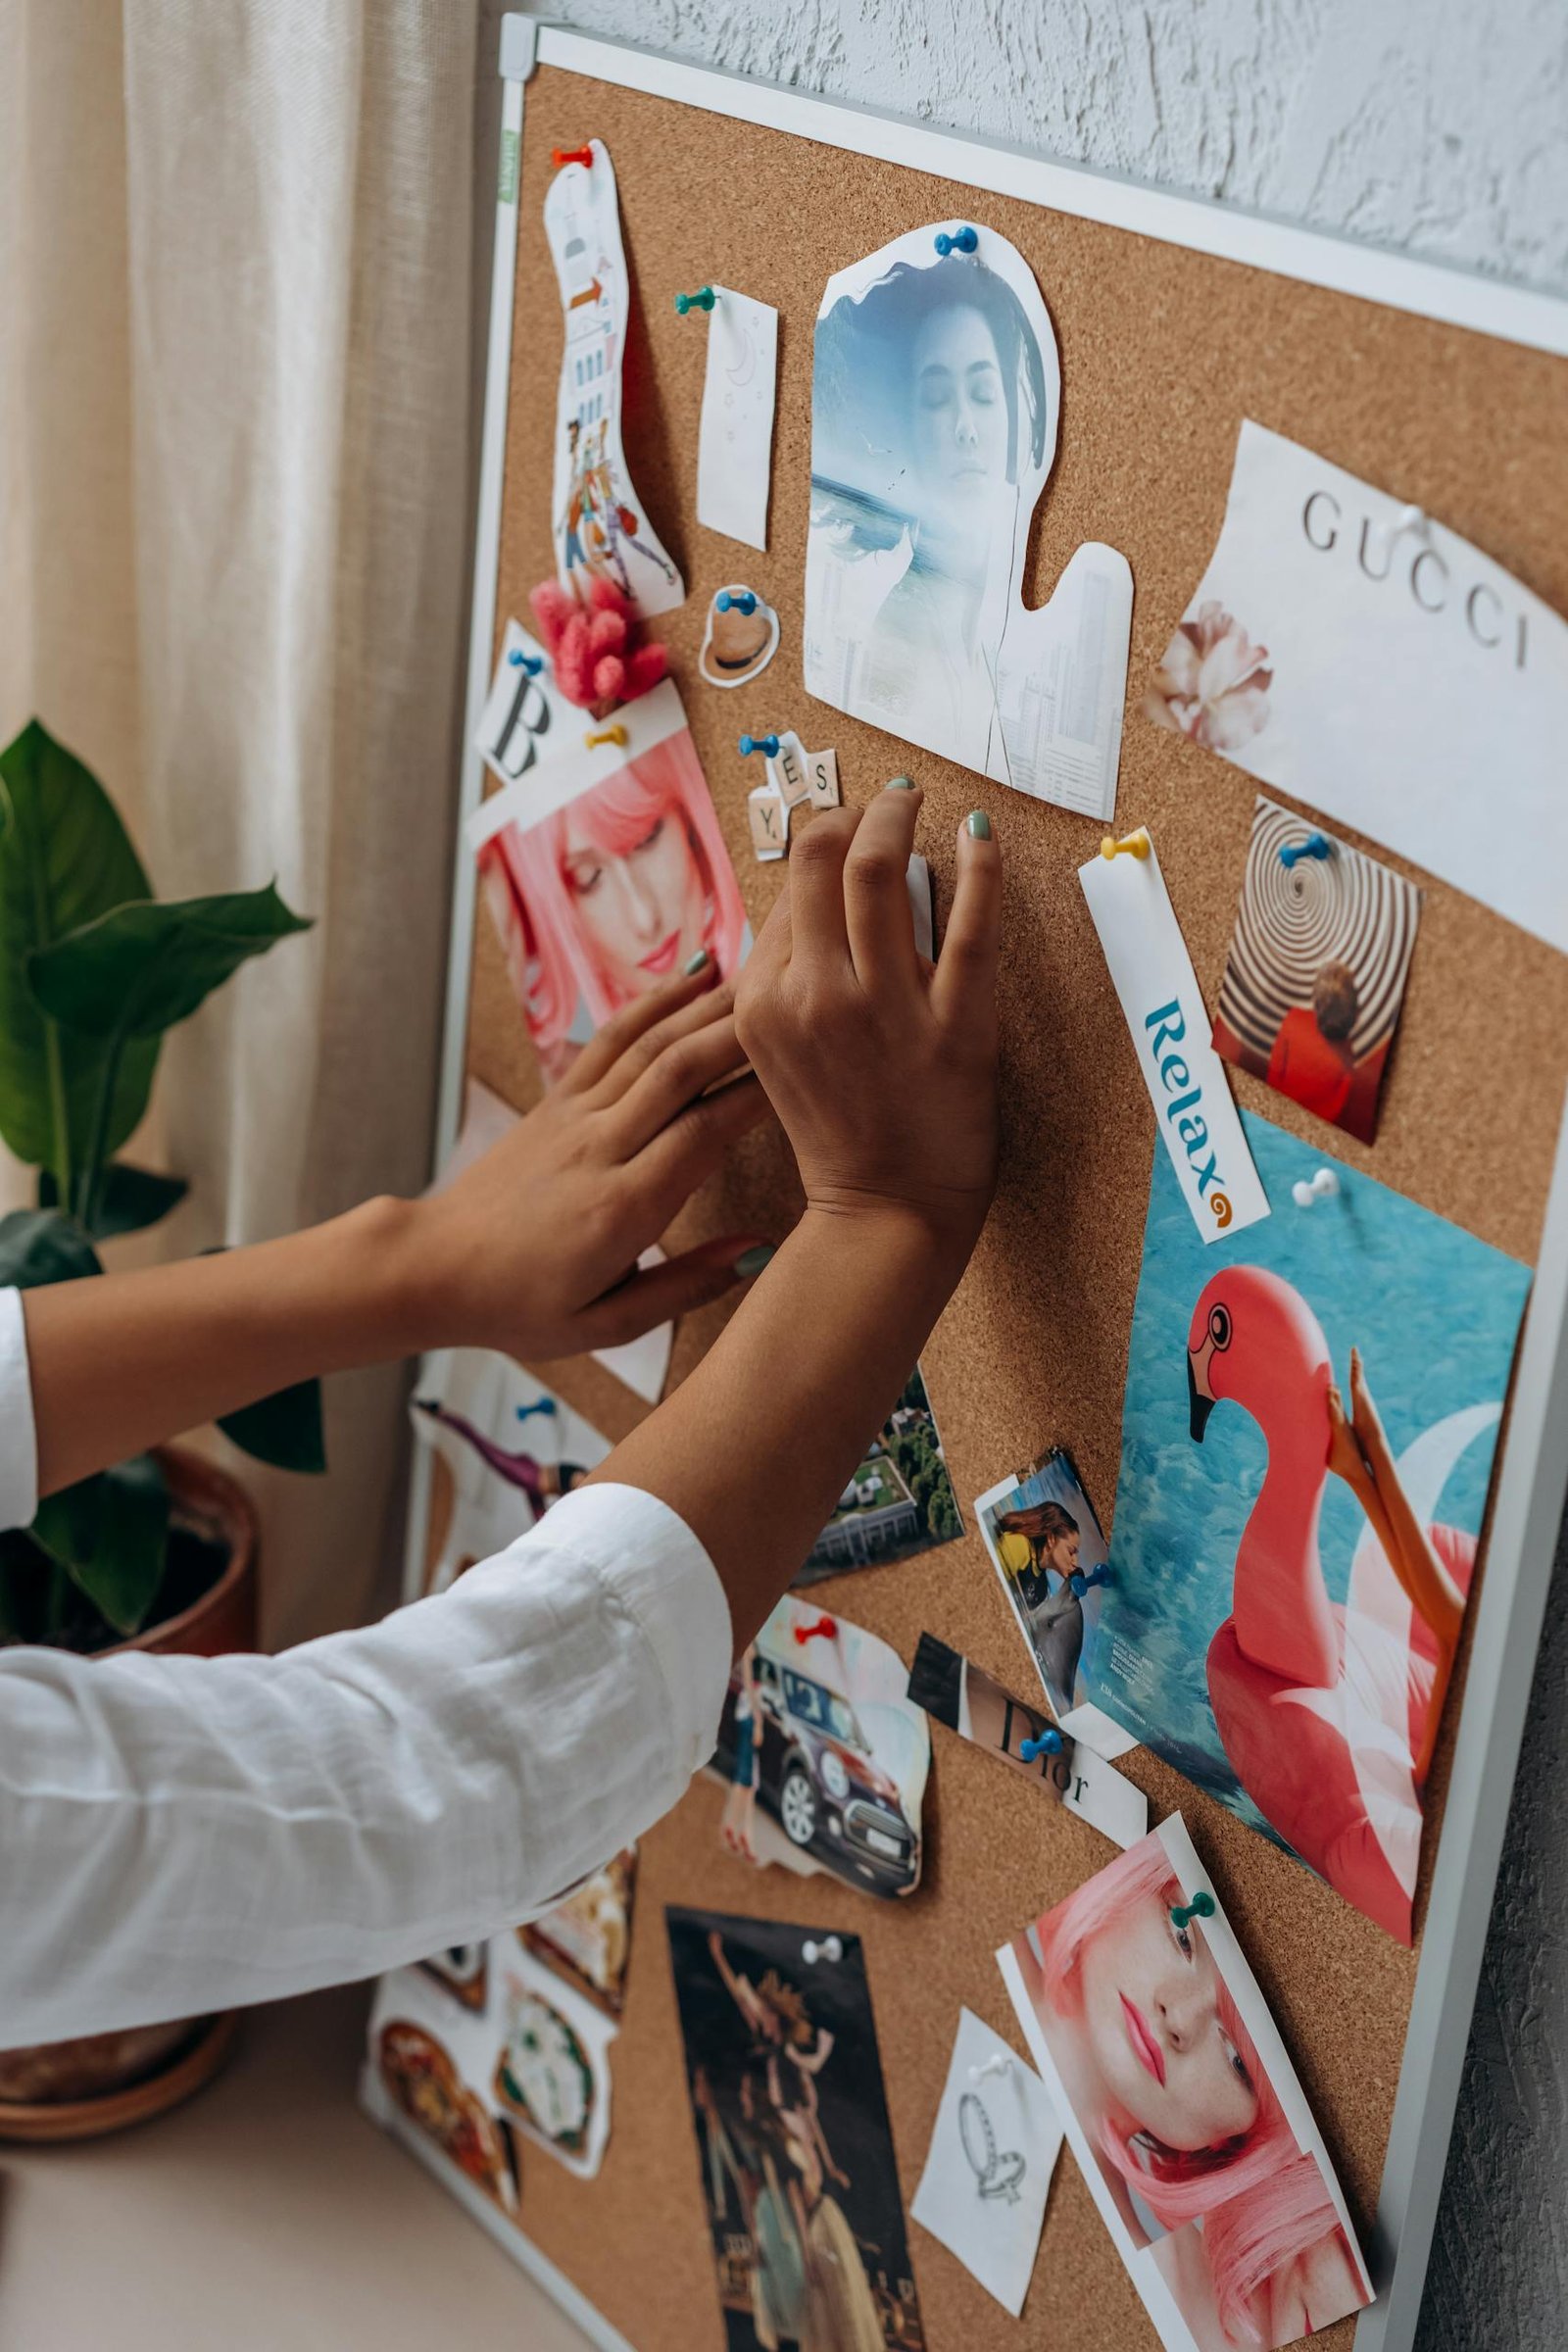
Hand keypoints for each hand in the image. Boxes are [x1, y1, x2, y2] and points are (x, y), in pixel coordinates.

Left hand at [412, 960, 774, 1358]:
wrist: (433, 1269)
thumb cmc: (521, 1308)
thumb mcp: (606, 1326)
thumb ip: (685, 1287)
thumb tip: (759, 1250)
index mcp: (621, 1210)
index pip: (704, 1134)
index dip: (758, 1094)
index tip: (812, 1069)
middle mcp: (599, 1150)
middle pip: (680, 1073)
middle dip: (742, 1031)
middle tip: (801, 995)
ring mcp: (574, 1118)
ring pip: (649, 1046)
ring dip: (707, 1005)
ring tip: (762, 971)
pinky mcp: (556, 1101)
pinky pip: (610, 1040)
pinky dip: (654, 1002)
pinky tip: (693, 975)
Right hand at [734, 783, 1000, 1262]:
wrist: (885, 1212)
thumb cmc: (839, 1133)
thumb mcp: (779, 1054)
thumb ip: (785, 982)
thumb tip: (811, 901)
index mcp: (764, 1002)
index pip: (790, 891)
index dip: (821, 848)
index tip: (846, 830)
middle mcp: (814, 997)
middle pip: (822, 860)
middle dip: (854, 813)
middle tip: (884, 802)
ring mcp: (883, 1011)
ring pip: (880, 873)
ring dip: (898, 818)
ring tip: (916, 801)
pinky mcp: (954, 1028)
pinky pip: (972, 926)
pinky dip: (980, 866)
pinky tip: (981, 834)